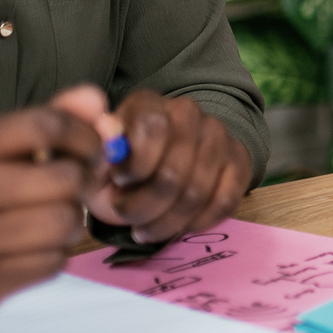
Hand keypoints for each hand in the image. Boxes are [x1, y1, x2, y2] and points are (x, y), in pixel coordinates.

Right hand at [0, 106, 107, 332]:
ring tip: (56, 222)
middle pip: (62, 177)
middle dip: (83, 183)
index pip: (42, 126)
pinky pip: (51, 262)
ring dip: (72, 223)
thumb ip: (49, 120)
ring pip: (62, 221)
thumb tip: (94, 98)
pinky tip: (35, 252)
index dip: (85, 136)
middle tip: (76, 190)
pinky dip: (56, 257)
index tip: (93, 150)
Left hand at [58, 88, 250, 243]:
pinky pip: (224, 201)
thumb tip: (107, 137)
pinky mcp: (239, 161)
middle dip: (145, 206)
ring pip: (197, 191)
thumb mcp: (95, 162)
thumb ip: (94, 151)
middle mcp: (187, 112)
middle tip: (127, 217)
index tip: (119, 182)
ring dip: (167, 221)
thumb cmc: (120, 168)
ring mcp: (218, 135)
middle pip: (174, 170)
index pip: (152, 128)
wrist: (159, 166)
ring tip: (146, 229)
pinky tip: (179, 226)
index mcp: (147, 104)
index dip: (136, 164)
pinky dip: (198, 223)